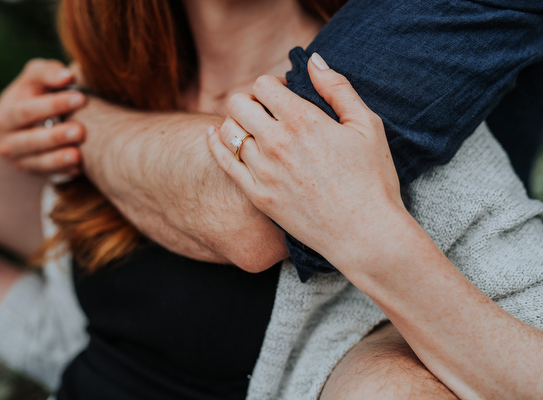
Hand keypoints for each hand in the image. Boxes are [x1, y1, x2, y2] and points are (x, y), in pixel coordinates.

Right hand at [0, 59, 86, 174]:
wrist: (27, 122)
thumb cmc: (37, 93)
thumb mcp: (37, 78)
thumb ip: (48, 72)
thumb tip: (67, 76)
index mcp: (6, 111)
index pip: (27, 108)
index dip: (53, 104)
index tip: (81, 98)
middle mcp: (6, 136)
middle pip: (30, 137)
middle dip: (55, 135)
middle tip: (80, 131)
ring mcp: (16, 156)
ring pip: (36, 160)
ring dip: (57, 158)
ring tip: (78, 154)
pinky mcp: (28, 170)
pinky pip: (46, 174)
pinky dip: (61, 171)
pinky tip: (78, 168)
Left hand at [208, 53, 405, 270]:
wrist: (364, 233)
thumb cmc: (372, 179)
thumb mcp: (367, 126)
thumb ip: (337, 89)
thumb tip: (313, 60)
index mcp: (303, 120)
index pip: (264, 84)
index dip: (272, 83)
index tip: (283, 93)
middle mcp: (276, 143)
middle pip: (239, 103)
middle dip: (250, 99)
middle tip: (265, 109)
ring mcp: (263, 171)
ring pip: (228, 130)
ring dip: (237, 121)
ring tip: (252, 127)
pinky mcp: (257, 195)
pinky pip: (223, 161)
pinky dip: (215, 143)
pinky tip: (213, 134)